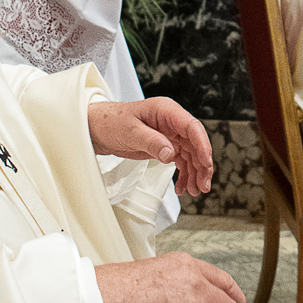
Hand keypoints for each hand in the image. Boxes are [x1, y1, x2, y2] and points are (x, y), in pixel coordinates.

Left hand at [88, 98, 212, 195]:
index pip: (192, 127)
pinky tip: (182, 187)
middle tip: (202, 186)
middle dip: (201, 166)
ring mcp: (169, 134)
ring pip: (190, 154)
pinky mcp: (164, 145)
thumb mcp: (130, 132)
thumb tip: (171, 155)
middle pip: (195, 143)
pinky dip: (183, 174)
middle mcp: (172, 121)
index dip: (202, 145)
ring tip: (193, 191)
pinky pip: (180, 160)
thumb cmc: (111, 122)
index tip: (206, 164)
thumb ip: (151, 142)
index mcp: (166, 111)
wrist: (96, 128)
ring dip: (194, 173)